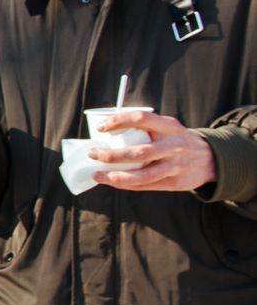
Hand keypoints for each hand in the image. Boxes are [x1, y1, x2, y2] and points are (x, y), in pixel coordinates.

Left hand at [89, 112, 216, 191]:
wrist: (210, 159)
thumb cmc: (175, 140)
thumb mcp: (166, 128)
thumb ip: (144, 129)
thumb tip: (104, 132)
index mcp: (169, 126)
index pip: (141, 119)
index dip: (118, 121)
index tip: (100, 127)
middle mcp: (173, 146)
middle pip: (139, 153)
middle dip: (112, 155)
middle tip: (93, 153)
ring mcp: (175, 166)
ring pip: (143, 175)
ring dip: (116, 176)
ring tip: (97, 175)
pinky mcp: (175, 183)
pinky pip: (146, 185)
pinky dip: (126, 184)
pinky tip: (112, 181)